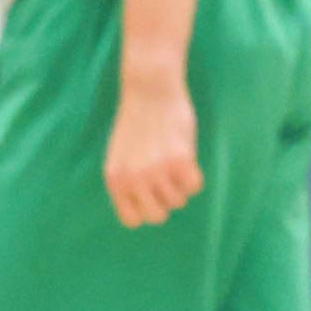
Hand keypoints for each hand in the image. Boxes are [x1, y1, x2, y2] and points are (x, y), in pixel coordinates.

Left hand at [104, 71, 201, 227]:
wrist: (149, 90)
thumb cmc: (137, 123)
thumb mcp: (121, 156)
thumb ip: (128, 182)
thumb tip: (144, 212)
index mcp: (115, 179)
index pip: (132, 220)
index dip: (145, 209)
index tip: (151, 195)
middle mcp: (133, 179)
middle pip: (157, 216)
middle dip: (165, 201)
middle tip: (166, 179)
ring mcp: (156, 171)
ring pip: (178, 201)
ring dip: (180, 185)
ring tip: (173, 162)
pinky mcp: (180, 160)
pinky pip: (195, 186)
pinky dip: (194, 176)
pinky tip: (186, 158)